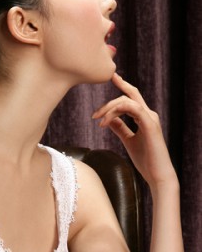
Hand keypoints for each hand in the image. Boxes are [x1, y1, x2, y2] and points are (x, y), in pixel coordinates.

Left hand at [92, 73, 176, 187]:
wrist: (157, 174)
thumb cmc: (145, 159)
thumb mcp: (128, 140)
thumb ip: (120, 128)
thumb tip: (109, 119)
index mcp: (144, 117)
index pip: (132, 96)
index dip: (123, 85)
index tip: (112, 77)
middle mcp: (148, 114)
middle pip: (128, 96)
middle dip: (109, 101)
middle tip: (94, 115)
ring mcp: (150, 118)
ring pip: (126, 101)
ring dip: (109, 109)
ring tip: (98, 121)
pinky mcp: (149, 125)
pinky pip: (132, 108)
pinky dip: (116, 112)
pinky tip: (105, 123)